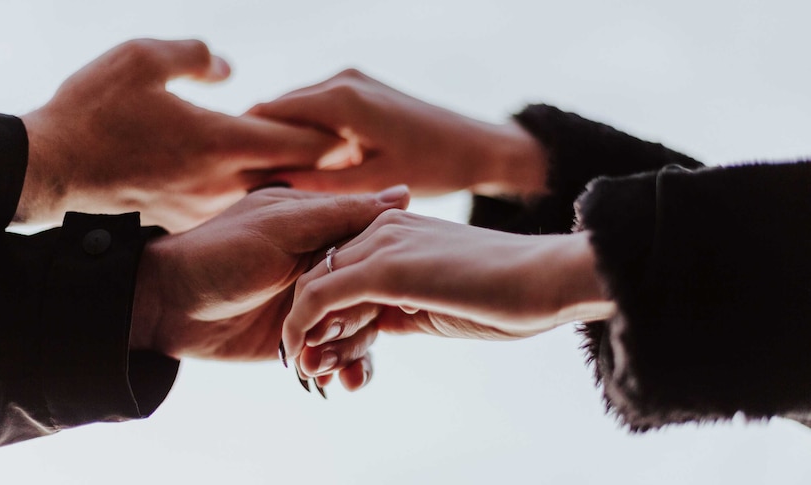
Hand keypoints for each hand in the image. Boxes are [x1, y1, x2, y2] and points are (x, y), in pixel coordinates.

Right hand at [19, 38, 345, 231]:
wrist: (51, 169)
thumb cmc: (93, 110)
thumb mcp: (141, 58)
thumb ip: (193, 55)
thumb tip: (227, 68)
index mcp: (220, 141)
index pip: (296, 140)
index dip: (331, 136)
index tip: (358, 134)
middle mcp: (222, 181)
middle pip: (291, 174)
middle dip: (324, 165)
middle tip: (356, 158)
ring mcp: (206, 204)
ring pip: (265, 192)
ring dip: (292, 181)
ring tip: (319, 172)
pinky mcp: (187, 216)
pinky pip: (235, 203)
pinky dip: (255, 192)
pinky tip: (260, 184)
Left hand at [129, 185, 409, 368]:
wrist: (166, 306)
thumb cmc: (219, 254)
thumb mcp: (282, 226)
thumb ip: (341, 215)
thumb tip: (406, 195)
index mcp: (327, 229)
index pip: (380, 249)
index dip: (385, 274)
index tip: (382, 295)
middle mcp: (329, 267)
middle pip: (376, 296)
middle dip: (363, 323)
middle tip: (332, 336)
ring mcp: (318, 306)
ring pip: (364, 331)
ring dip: (352, 352)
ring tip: (324, 367)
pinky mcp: (306, 339)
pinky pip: (341, 358)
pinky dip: (346, 371)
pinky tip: (338, 383)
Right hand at [250, 69, 548, 197]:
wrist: (479, 148)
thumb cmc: (433, 168)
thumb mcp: (371, 185)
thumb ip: (317, 185)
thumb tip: (266, 186)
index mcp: (340, 100)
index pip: (268, 113)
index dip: (244, 144)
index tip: (227, 177)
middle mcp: (342, 80)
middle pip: (278, 108)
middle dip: (260, 142)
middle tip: (241, 182)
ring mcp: (352, 80)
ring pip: (297, 109)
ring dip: (282, 138)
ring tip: (266, 178)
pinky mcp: (361, 89)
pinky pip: (318, 110)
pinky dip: (305, 134)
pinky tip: (302, 166)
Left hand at [282, 211, 615, 376]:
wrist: (546, 278)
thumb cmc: (507, 293)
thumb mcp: (439, 299)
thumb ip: (401, 305)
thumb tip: (375, 326)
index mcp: (396, 229)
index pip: (340, 268)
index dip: (327, 311)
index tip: (327, 352)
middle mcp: (381, 227)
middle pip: (320, 275)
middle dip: (309, 324)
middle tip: (308, 366)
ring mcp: (381, 243)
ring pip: (314, 286)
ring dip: (303, 332)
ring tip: (306, 369)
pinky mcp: (384, 268)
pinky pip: (321, 298)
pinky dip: (304, 328)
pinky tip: (304, 357)